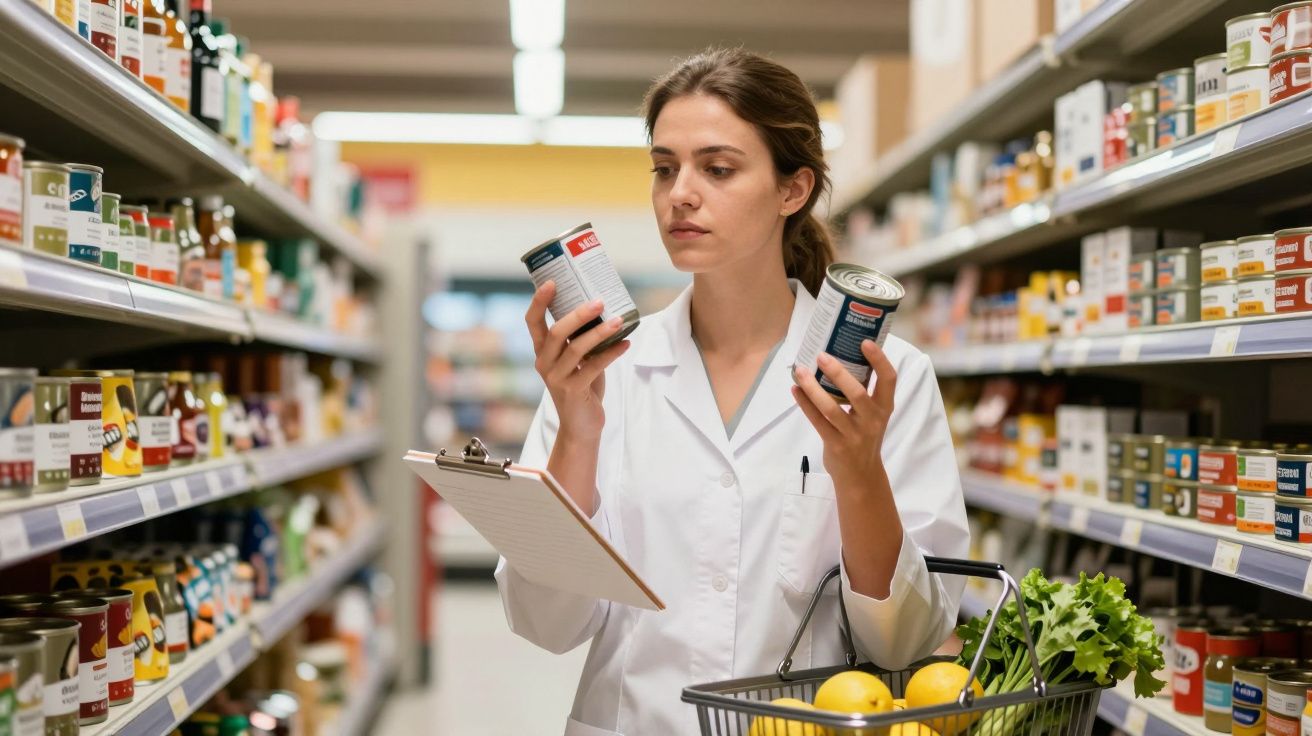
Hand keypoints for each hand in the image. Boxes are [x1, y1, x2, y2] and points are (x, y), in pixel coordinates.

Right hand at [525, 281, 630, 442]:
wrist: (580, 426)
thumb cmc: (582, 387)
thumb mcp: (578, 361)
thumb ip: (582, 340)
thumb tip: (603, 311)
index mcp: (542, 351)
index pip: (533, 322)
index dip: (539, 301)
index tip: (552, 282)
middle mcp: (544, 363)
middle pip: (557, 331)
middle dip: (579, 314)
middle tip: (599, 301)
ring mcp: (556, 378)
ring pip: (577, 348)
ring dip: (601, 332)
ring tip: (619, 321)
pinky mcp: (572, 391)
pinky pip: (593, 367)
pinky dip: (612, 353)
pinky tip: (626, 344)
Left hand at [791, 340, 895, 490]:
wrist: (861, 476)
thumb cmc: (864, 436)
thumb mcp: (872, 416)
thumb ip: (864, 393)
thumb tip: (841, 358)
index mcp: (884, 408)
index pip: (889, 380)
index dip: (879, 360)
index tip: (865, 342)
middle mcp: (872, 420)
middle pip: (857, 393)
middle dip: (838, 372)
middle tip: (821, 355)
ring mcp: (854, 435)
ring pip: (831, 408)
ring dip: (813, 387)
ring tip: (800, 371)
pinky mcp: (836, 445)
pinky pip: (817, 421)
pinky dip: (804, 403)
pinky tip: (795, 390)